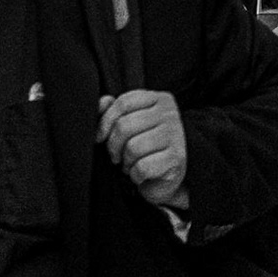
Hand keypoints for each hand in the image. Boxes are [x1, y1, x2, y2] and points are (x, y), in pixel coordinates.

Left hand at [97, 90, 188, 209]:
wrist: (167, 177)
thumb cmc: (145, 148)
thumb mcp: (130, 125)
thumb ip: (114, 111)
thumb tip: (102, 103)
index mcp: (159, 99)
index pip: (124, 102)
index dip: (105, 122)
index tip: (101, 137)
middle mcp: (170, 113)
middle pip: (124, 126)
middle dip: (113, 146)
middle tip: (117, 155)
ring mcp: (176, 135)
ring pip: (133, 147)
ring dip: (126, 162)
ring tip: (130, 164)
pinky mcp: (176, 158)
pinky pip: (143, 167)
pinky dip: (136, 175)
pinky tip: (141, 174)